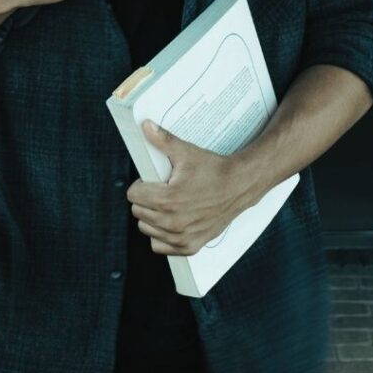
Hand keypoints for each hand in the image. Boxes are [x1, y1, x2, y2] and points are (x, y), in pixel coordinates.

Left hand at [125, 121, 261, 256]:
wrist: (239, 186)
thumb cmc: (213, 169)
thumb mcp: (186, 152)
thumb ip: (163, 140)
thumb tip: (145, 126)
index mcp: (167, 200)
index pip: (133, 196)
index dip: (141, 184)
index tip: (153, 180)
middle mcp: (172, 223)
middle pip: (138, 212)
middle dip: (145, 199)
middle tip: (161, 190)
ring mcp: (181, 237)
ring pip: (147, 229)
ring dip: (152, 217)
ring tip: (166, 204)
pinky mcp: (190, 246)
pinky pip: (161, 246)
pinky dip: (162, 236)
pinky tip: (171, 221)